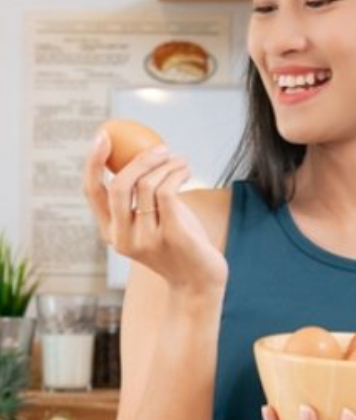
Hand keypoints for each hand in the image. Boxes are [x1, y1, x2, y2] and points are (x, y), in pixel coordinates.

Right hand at [83, 129, 227, 293]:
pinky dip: (176, 174)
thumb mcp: (152, 224)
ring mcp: (146, 239)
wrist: (199, 283)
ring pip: (147, 185)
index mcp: (111, 233)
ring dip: (165, 165)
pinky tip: (185, 170)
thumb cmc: (178, 247)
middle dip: (138, 159)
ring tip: (180, 161)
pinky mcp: (171, 235)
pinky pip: (167, 192)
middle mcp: (124, 238)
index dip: (93, 162)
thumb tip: (139, 154)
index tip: (103, 136)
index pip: (93, 192)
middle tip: (159, 147)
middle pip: (119, 185)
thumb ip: (140, 200)